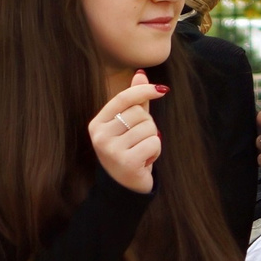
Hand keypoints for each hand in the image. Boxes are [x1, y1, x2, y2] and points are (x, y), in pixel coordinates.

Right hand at [87, 71, 166, 194]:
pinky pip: (154, 143)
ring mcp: (111, 150)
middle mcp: (100, 135)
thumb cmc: (127, 151)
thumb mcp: (128, 125)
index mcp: (97, 123)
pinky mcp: (126, 162)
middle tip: (139, 141)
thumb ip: (134, 100)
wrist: (124, 186)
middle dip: (148, 125)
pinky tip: (145, 161)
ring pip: (149, 128)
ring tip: (142, 151)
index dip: (144, 90)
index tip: (162, 90)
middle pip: (139, 113)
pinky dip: (155, 151)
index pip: (123, 98)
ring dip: (152, 139)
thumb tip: (140, 74)